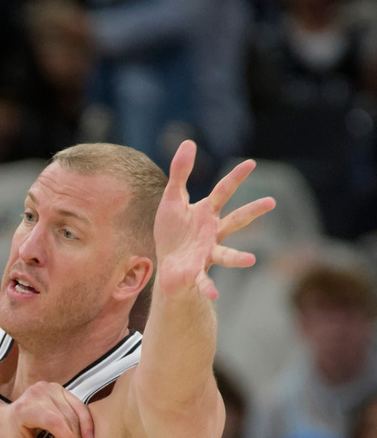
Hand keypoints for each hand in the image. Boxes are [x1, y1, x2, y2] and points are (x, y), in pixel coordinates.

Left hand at [0, 381, 92, 437]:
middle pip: (67, 419)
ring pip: (76, 414)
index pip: (55, 422)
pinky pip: (78, 407)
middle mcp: (38, 393)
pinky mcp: (58, 389)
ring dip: (80, 437)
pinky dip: (84, 424)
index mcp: (25, 408)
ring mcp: (50, 388)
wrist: (3, 422)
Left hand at [154, 141, 275, 299]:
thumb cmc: (172, 231)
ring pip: (225, 254)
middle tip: (271, 202)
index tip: (251, 163)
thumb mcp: (171, 199)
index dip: (235, 177)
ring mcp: (207, 253)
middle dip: (251, 212)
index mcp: (207, 213)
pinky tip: (214, 295)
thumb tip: (189, 142)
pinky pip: (203, 280)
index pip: (223, 191)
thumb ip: (179, 173)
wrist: (166, 261)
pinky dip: (209, 287)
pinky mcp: (196, 271)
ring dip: (237, 258)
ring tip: (250, 260)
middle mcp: (212, 232)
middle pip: (235, 221)